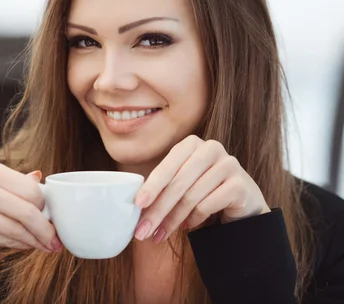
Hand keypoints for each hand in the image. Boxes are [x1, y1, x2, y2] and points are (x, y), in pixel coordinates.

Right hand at [0, 160, 61, 262]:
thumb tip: (39, 178)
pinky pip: (1, 241)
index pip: (29, 189)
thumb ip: (8, 180)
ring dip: (35, 241)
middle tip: (56, 239)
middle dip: (46, 229)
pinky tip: (24, 245)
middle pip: (27, 211)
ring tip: (45, 246)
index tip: (52, 215)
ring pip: (16, 230)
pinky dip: (17, 245)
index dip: (45, 206)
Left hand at [133, 135, 270, 242]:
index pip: (167, 167)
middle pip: (178, 184)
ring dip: (172, 220)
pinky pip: (208, 205)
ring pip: (191, 197)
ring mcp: (228, 165)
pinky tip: (188, 225)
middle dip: (158, 210)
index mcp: (191, 143)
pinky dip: (194, 219)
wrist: (242, 200)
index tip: (137, 204)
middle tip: (143, 230)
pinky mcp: (240, 185)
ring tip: (160, 234)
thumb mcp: (181, 182)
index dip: (151, 186)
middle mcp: (211, 149)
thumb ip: (162, 186)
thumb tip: (136, 206)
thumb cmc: (203, 189)